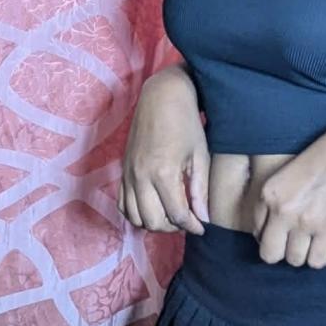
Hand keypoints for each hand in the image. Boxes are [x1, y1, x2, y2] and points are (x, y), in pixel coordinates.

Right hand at [117, 68, 209, 235]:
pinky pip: (122, 204)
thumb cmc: (186, 123)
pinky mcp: (122, 170)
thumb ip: (200, 190)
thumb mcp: (199, 155)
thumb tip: (203, 219)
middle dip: (172, 227)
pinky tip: (152, 206)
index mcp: (163, 173)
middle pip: (153, 221)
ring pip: (134, 217)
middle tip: (186, 219)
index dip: (192, 226)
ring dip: (153, 222)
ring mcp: (128, 174)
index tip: (201, 227)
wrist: (161, 97)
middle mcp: (141, 177)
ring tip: (170, 214)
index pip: (177, 215)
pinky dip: (135, 212)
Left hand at [251, 119, 325, 267]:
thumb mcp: (285, 176)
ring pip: (294, 260)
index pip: (256, 233)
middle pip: (269, 255)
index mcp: (267, 194)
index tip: (283, 231)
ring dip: (303, 254)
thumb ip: (273, 203)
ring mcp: (304, 222)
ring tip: (312, 240)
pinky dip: (320, 256)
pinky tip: (324, 243)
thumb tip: (270, 235)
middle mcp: (282, 210)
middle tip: (294, 242)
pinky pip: (316, 262)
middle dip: (281, 252)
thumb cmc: (319, 162)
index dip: (271, 235)